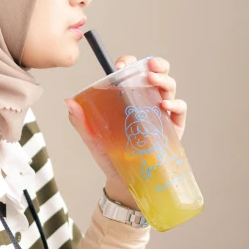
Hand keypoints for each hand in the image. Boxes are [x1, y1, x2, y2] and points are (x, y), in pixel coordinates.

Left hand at [64, 55, 187, 209]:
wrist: (125, 184)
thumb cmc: (110, 158)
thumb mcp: (93, 138)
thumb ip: (81, 121)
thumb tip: (69, 102)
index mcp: (127, 98)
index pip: (132, 73)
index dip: (129, 64)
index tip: (121, 63)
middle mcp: (146, 101)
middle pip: (156, 74)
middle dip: (155, 64)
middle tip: (148, 65)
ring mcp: (162, 113)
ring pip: (169, 88)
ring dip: (164, 80)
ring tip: (153, 80)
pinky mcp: (174, 128)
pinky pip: (179, 110)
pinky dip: (175, 103)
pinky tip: (164, 105)